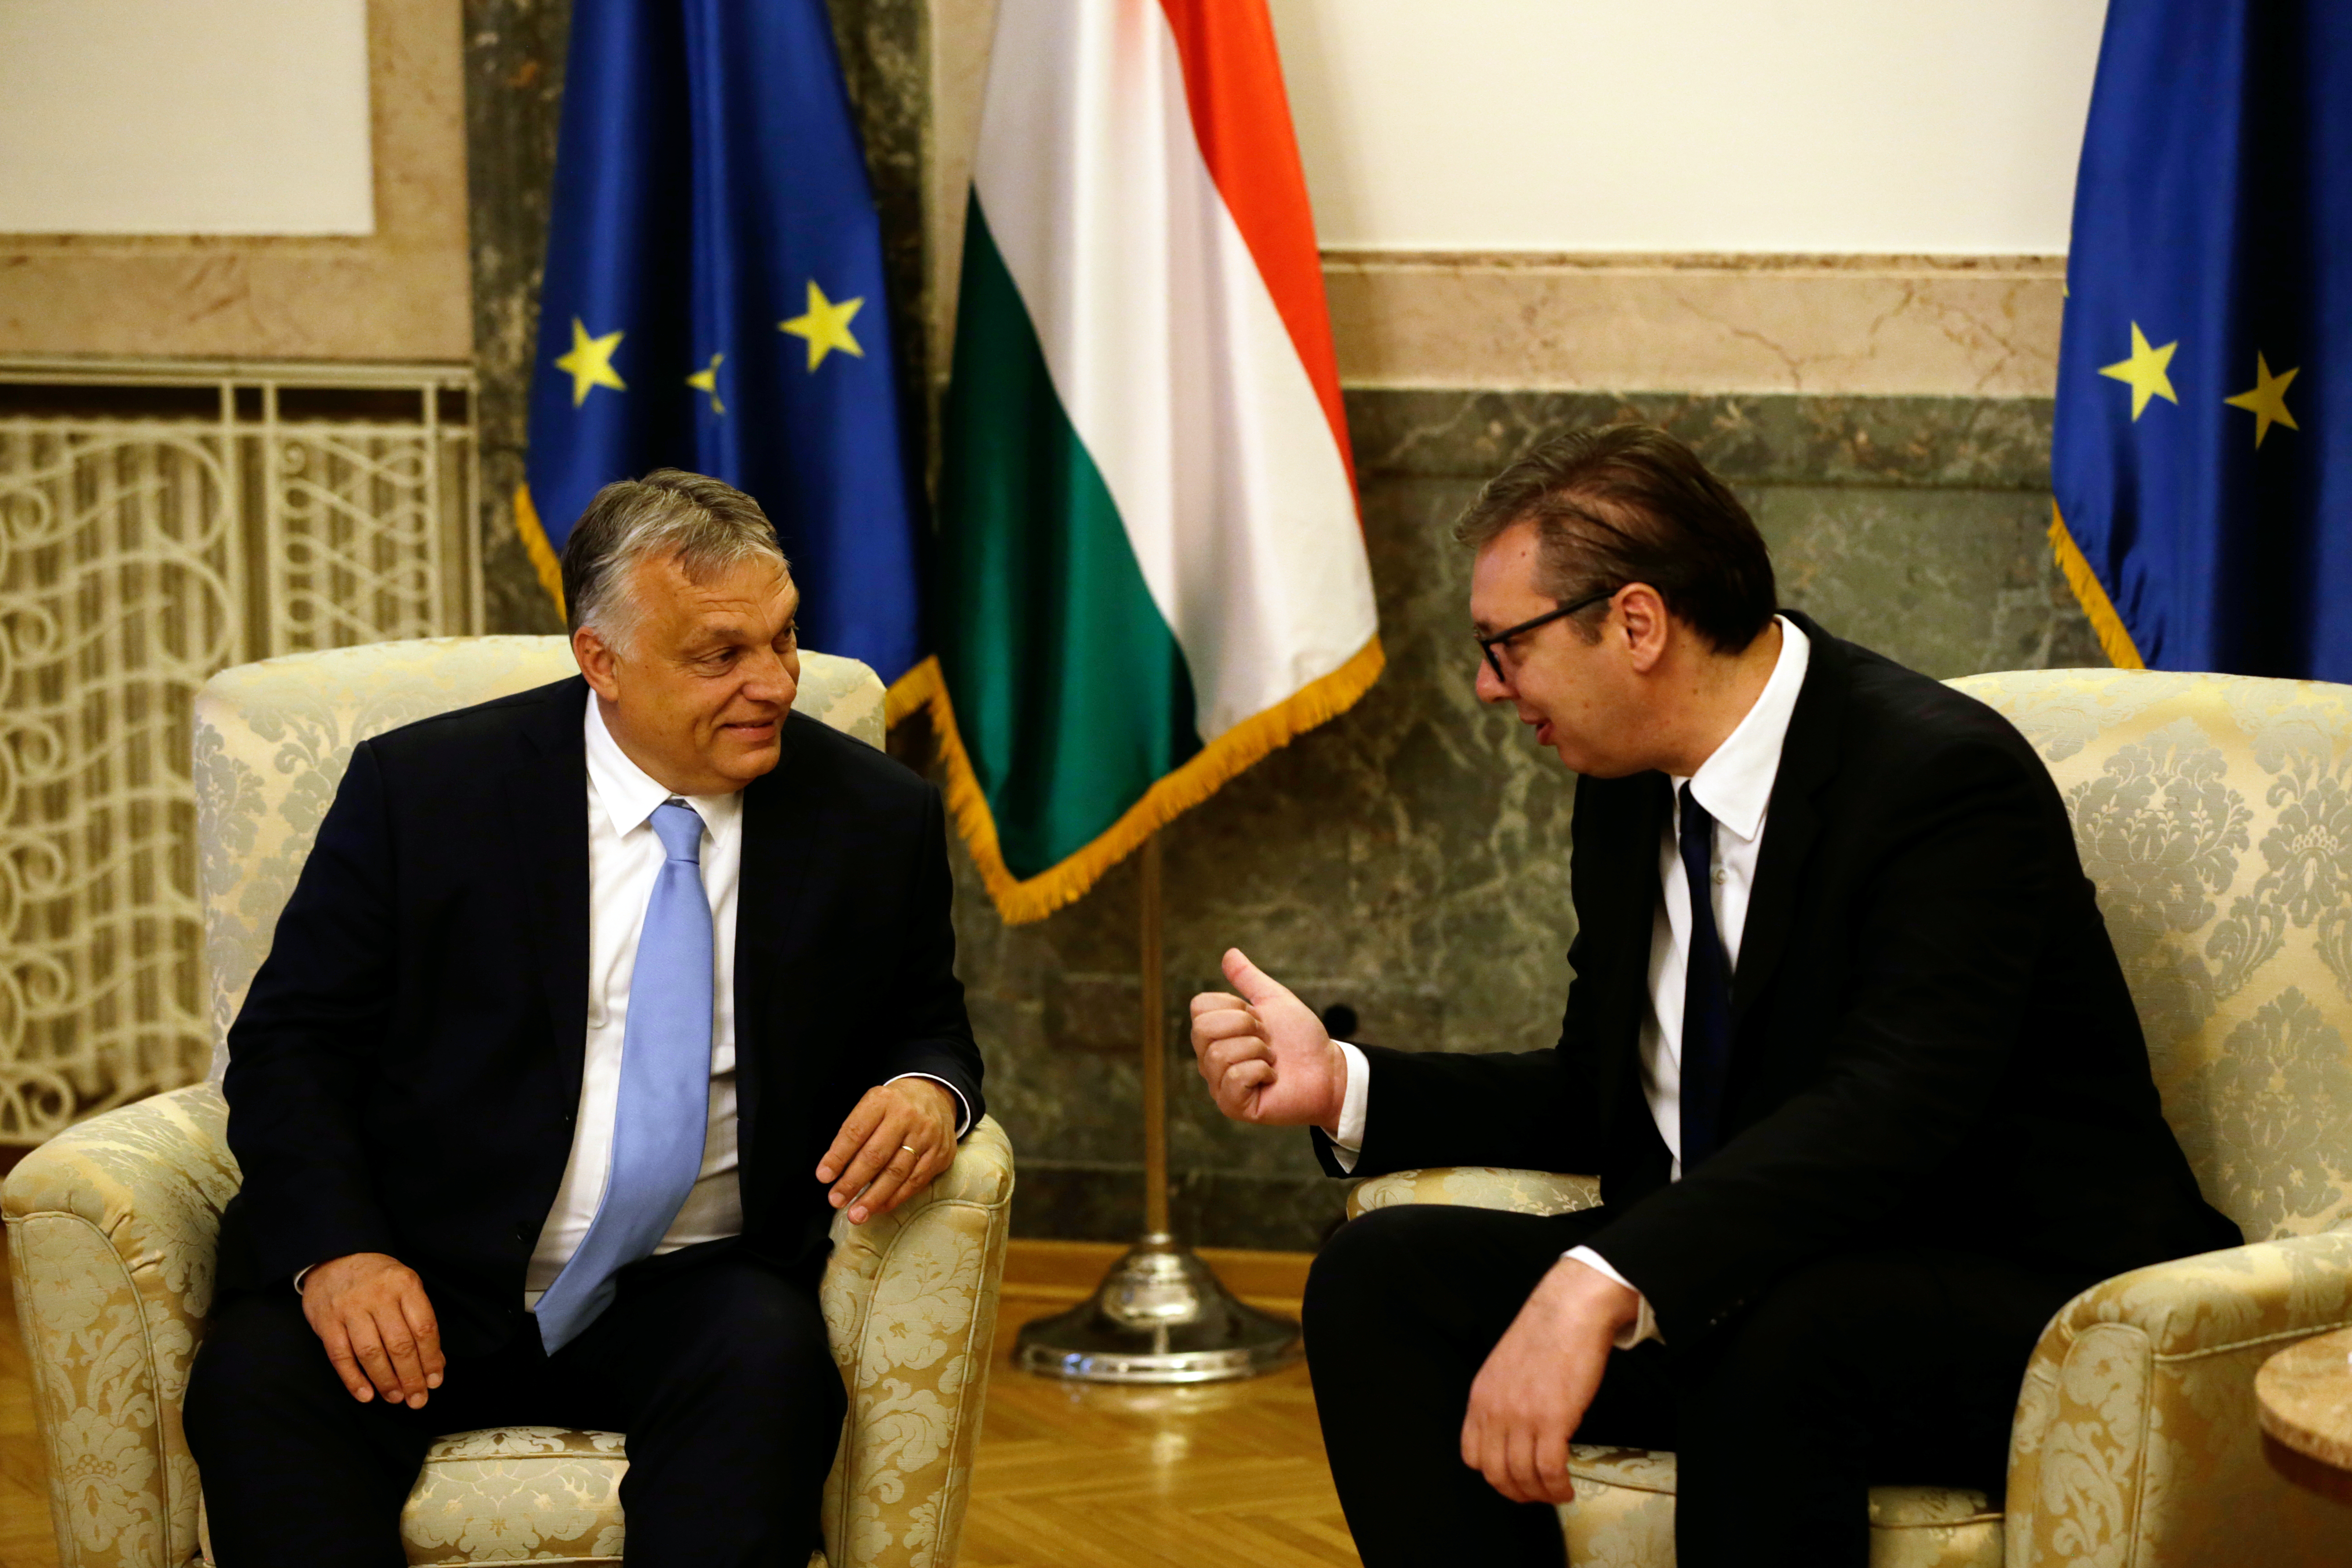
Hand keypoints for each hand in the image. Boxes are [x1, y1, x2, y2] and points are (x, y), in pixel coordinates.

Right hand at [301, 1252, 443, 1407]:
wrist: (334, 1258)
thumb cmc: (378, 1279)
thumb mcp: (405, 1287)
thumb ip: (419, 1321)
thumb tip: (436, 1363)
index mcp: (405, 1284)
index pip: (424, 1328)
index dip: (431, 1359)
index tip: (435, 1381)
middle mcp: (378, 1295)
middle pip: (399, 1345)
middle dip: (411, 1377)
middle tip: (417, 1399)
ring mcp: (349, 1308)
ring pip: (371, 1353)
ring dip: (385, 1381)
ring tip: (395, 1399)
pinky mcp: (326, 1321)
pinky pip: (340, 1356)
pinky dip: (353, 1380)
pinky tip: (366, 1395)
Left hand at [816, 1077, 958, 1223]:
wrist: (935, 1096)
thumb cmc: (894, 1106)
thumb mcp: (872, 1105)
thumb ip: (855, 1132)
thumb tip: (834, 1170)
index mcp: (882, 1101)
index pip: (855, 1132)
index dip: (837, 1157)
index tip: (824, 1177)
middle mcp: (906, 1117)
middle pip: (876, 1155)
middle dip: (853, 1182)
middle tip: (836, 1200)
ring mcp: (926, 1136)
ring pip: (897, 1173)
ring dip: (874, 1198)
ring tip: (856, 1214)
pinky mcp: (940, 1154)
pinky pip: (916, 1181)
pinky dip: (896, 1198)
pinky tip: (880, 1207)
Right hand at [1189, 948, 1346, 1132]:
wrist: (1328, 1070)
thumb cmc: (1301, 1038)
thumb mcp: (1275, 1000)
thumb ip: (1249, 979)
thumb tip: (1229, 953)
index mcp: (1216, 1033)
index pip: (1199, 1006)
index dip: (1234, 1006)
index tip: (1259, 1018)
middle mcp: (1210, 1059)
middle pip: (1203, 1028)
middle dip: (1245, 1026)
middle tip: (1267, 1039)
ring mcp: (1219, 1084)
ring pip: (1219, 1053)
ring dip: (1257, 1050)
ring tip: (1272, 1060)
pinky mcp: (1233, 1106)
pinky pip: (1235, 1077)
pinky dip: (1261, 1071)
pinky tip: (1271, 1078)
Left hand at [1461, 1257, 1639, 1503]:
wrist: (1569, 1312)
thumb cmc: (1543, 1336)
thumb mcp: (1504, 1368)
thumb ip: (1501, 1400)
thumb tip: (1512, 1432)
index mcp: (1480, 1398)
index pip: (1472, 1456)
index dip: (1494, 1475)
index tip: (1515, 1479)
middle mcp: (1494, 1411)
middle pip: (1495, 1473)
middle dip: (1517, 1493)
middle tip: (1538, 1495)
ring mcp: (1521, 1416)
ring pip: (1523, 1477)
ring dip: (1541, 1495)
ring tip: (1557, 1493)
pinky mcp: (1552, 1419)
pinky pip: (1549, 1470)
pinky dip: (1558, 1487)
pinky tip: (1568, 1488)